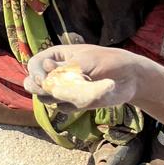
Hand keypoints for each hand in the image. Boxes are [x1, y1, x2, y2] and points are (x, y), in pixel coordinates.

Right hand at [24, 44, 149, 109]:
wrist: (130, 79)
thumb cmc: (109, 61)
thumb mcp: (87, 60)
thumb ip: (65, 67)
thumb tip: (44, 68)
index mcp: (57, 56)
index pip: (34, 64)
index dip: (35, 73)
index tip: (44, 80)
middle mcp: (56, 72)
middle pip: (32, 83)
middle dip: (40, 88)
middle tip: (52, 90)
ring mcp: (63, 88)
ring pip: (45, 97)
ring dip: (57, 97)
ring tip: (76, 92)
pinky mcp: (72, 102)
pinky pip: (62, 108)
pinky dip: (71, 106)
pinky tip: (86, 99)